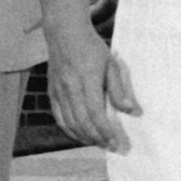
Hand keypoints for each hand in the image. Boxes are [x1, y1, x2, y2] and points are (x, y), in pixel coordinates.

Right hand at [45, 24, 139, 151]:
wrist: (65, 33)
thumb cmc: (91, 47)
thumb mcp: (111, 63)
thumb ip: (119, 88)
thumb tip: (129, 110)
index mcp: (86, 79)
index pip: (95, 112)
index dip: (105, 130)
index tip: (115, 141)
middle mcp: (70, 87)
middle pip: (82, 121)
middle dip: (97, 138)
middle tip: (109, 147)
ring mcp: (58, 90)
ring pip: (69, 122)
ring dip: (84, 137)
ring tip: (97, 143)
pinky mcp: (51, 92)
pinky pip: (59, 117)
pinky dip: (69, 130)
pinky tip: (80, 135)